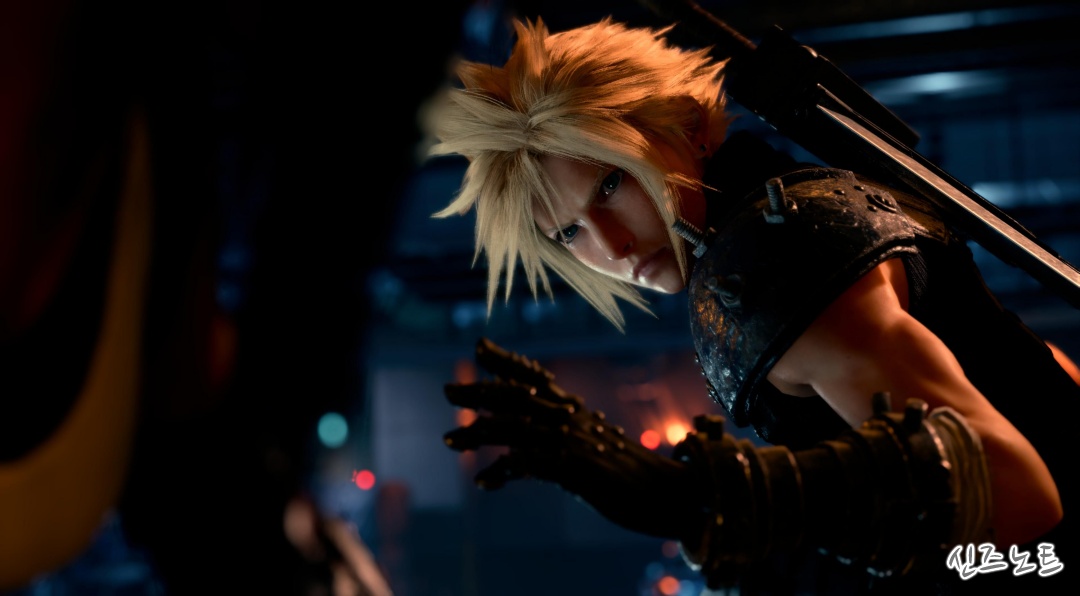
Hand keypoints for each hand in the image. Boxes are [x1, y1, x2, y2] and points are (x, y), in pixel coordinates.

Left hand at [443, 338, 705, 538]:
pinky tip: (484, 482)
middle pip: (516, 396)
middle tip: (449, 390)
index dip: (505, 361)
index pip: (534, 377)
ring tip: (449, 440)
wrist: (669, 493)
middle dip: (479, 392)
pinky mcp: (574, 467)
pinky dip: (502, 471)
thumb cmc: (632, 475)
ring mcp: (572, 441)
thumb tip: (527, 455)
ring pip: (514, 427)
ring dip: (477, 433)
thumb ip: (562, 444)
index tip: (479, 347)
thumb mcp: (593, 452)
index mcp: (575, 410)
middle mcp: (571, 418)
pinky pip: (527, 464)